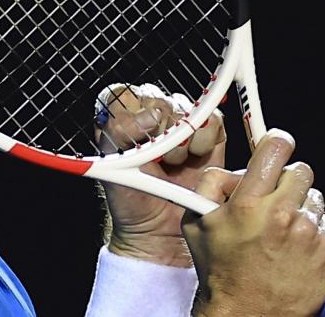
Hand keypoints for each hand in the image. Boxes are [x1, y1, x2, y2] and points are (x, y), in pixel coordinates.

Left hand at [96, 84, 226, 267]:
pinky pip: (212, 121)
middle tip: (157, 159)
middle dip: (160, 132)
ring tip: (173, 164)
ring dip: (182, 140)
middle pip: (158, 100)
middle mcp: (149, 115)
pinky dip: (205, 141)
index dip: (132, 112)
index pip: (122, 94)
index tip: (140, 135)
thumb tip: (151, 116)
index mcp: (119, 118)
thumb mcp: (112, 168)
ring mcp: (179, 124)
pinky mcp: (207, 135)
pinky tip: (194, 159)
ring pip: (186, 109)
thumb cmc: (131, 198)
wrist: (160, 229)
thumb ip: (120, 134)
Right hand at [183, 130, 324, 316]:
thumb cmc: (219, 270)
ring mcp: (308, 234)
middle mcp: (282, 215)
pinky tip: (293, 244)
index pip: (274, 150)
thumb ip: (208, 185)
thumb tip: (232, 170)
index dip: (276, 143)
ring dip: (299, 205)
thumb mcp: (195, 223)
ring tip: (281, 227)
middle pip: (300, 170)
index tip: (276, 146)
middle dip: (286, 179)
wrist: (247, 313)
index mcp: (248, 204)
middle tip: (273, 196)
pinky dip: (312, 229)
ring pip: (314, 197)